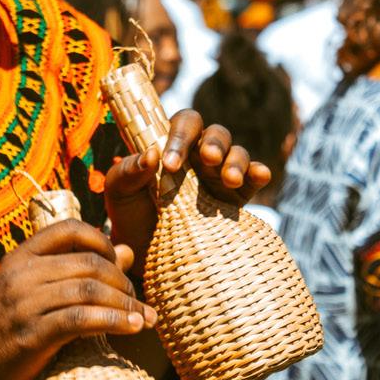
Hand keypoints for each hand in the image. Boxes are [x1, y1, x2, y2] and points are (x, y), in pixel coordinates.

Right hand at [0, 219, 156, 379]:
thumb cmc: (12, 322)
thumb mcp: (39, 288)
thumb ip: (80, 268)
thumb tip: (128, 251)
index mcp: (23, 255)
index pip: (70, 229)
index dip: (103, 241)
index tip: (119, 262)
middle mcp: (22, 274)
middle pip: (88, 262)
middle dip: (122, 280)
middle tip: (137, 299)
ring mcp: (25, 303)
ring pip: (89, 290)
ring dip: (125, 303)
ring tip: (143, 317)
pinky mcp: (32, 334)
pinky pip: (81, 320)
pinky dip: (114, 321)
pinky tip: (132, 327)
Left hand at [104, 109, 272, 272]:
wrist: (148, 255)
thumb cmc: (130, 216)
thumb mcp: (119, 192)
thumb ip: (128, 170)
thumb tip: (151, 155)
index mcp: (171, 145)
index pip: (184, 124)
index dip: (181, 136)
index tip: (171, 163)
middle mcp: (199, 156)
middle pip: (216, 133)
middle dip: (214, 143)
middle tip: (208, 159)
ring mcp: (220, 175)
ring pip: (237, 152)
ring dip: (236, 161)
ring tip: (230, 180)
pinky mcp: (237, 198)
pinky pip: (254, 178)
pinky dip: (259, 172)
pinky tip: (260, 175)